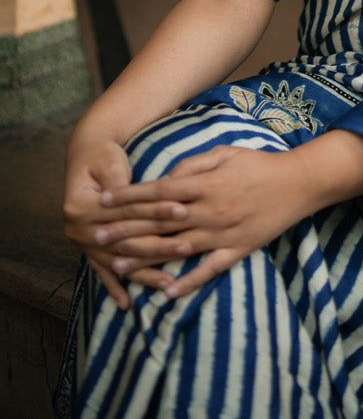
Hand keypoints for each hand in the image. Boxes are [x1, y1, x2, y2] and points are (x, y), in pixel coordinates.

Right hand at [62, 133, 188, 308]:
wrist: (85, 155)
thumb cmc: (103, 156)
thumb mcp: (112, 163)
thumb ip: (128, 186)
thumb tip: (150, 195)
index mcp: (81, 206)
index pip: (128, 212)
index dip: (156, 211)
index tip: (184, 211)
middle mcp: (78, 229)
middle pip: (126, 241)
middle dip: (158, 245)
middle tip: (188, 248)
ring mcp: (82, 242)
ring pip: (120, 260)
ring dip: (144, 273)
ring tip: (168, 282)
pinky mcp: (90, 248)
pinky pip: (102, 271)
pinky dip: (114, 287)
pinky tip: (126, 304)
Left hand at [94, 146, 309, 299]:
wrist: (298, 183)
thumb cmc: (260, 163)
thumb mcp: (227, 152)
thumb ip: (194, 164)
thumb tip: (166, 179)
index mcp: (206, 185)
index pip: (158, 192)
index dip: (129, 197)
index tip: (103, 202)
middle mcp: (210, 211)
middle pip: (160, 223)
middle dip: (126, 229)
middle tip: (96, 237)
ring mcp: (223, 234)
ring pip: (177, 249)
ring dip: (146, 258)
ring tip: (118, 266)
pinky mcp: (237, 251)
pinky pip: (209, 270)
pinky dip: (188, 283)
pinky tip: (166, 293)